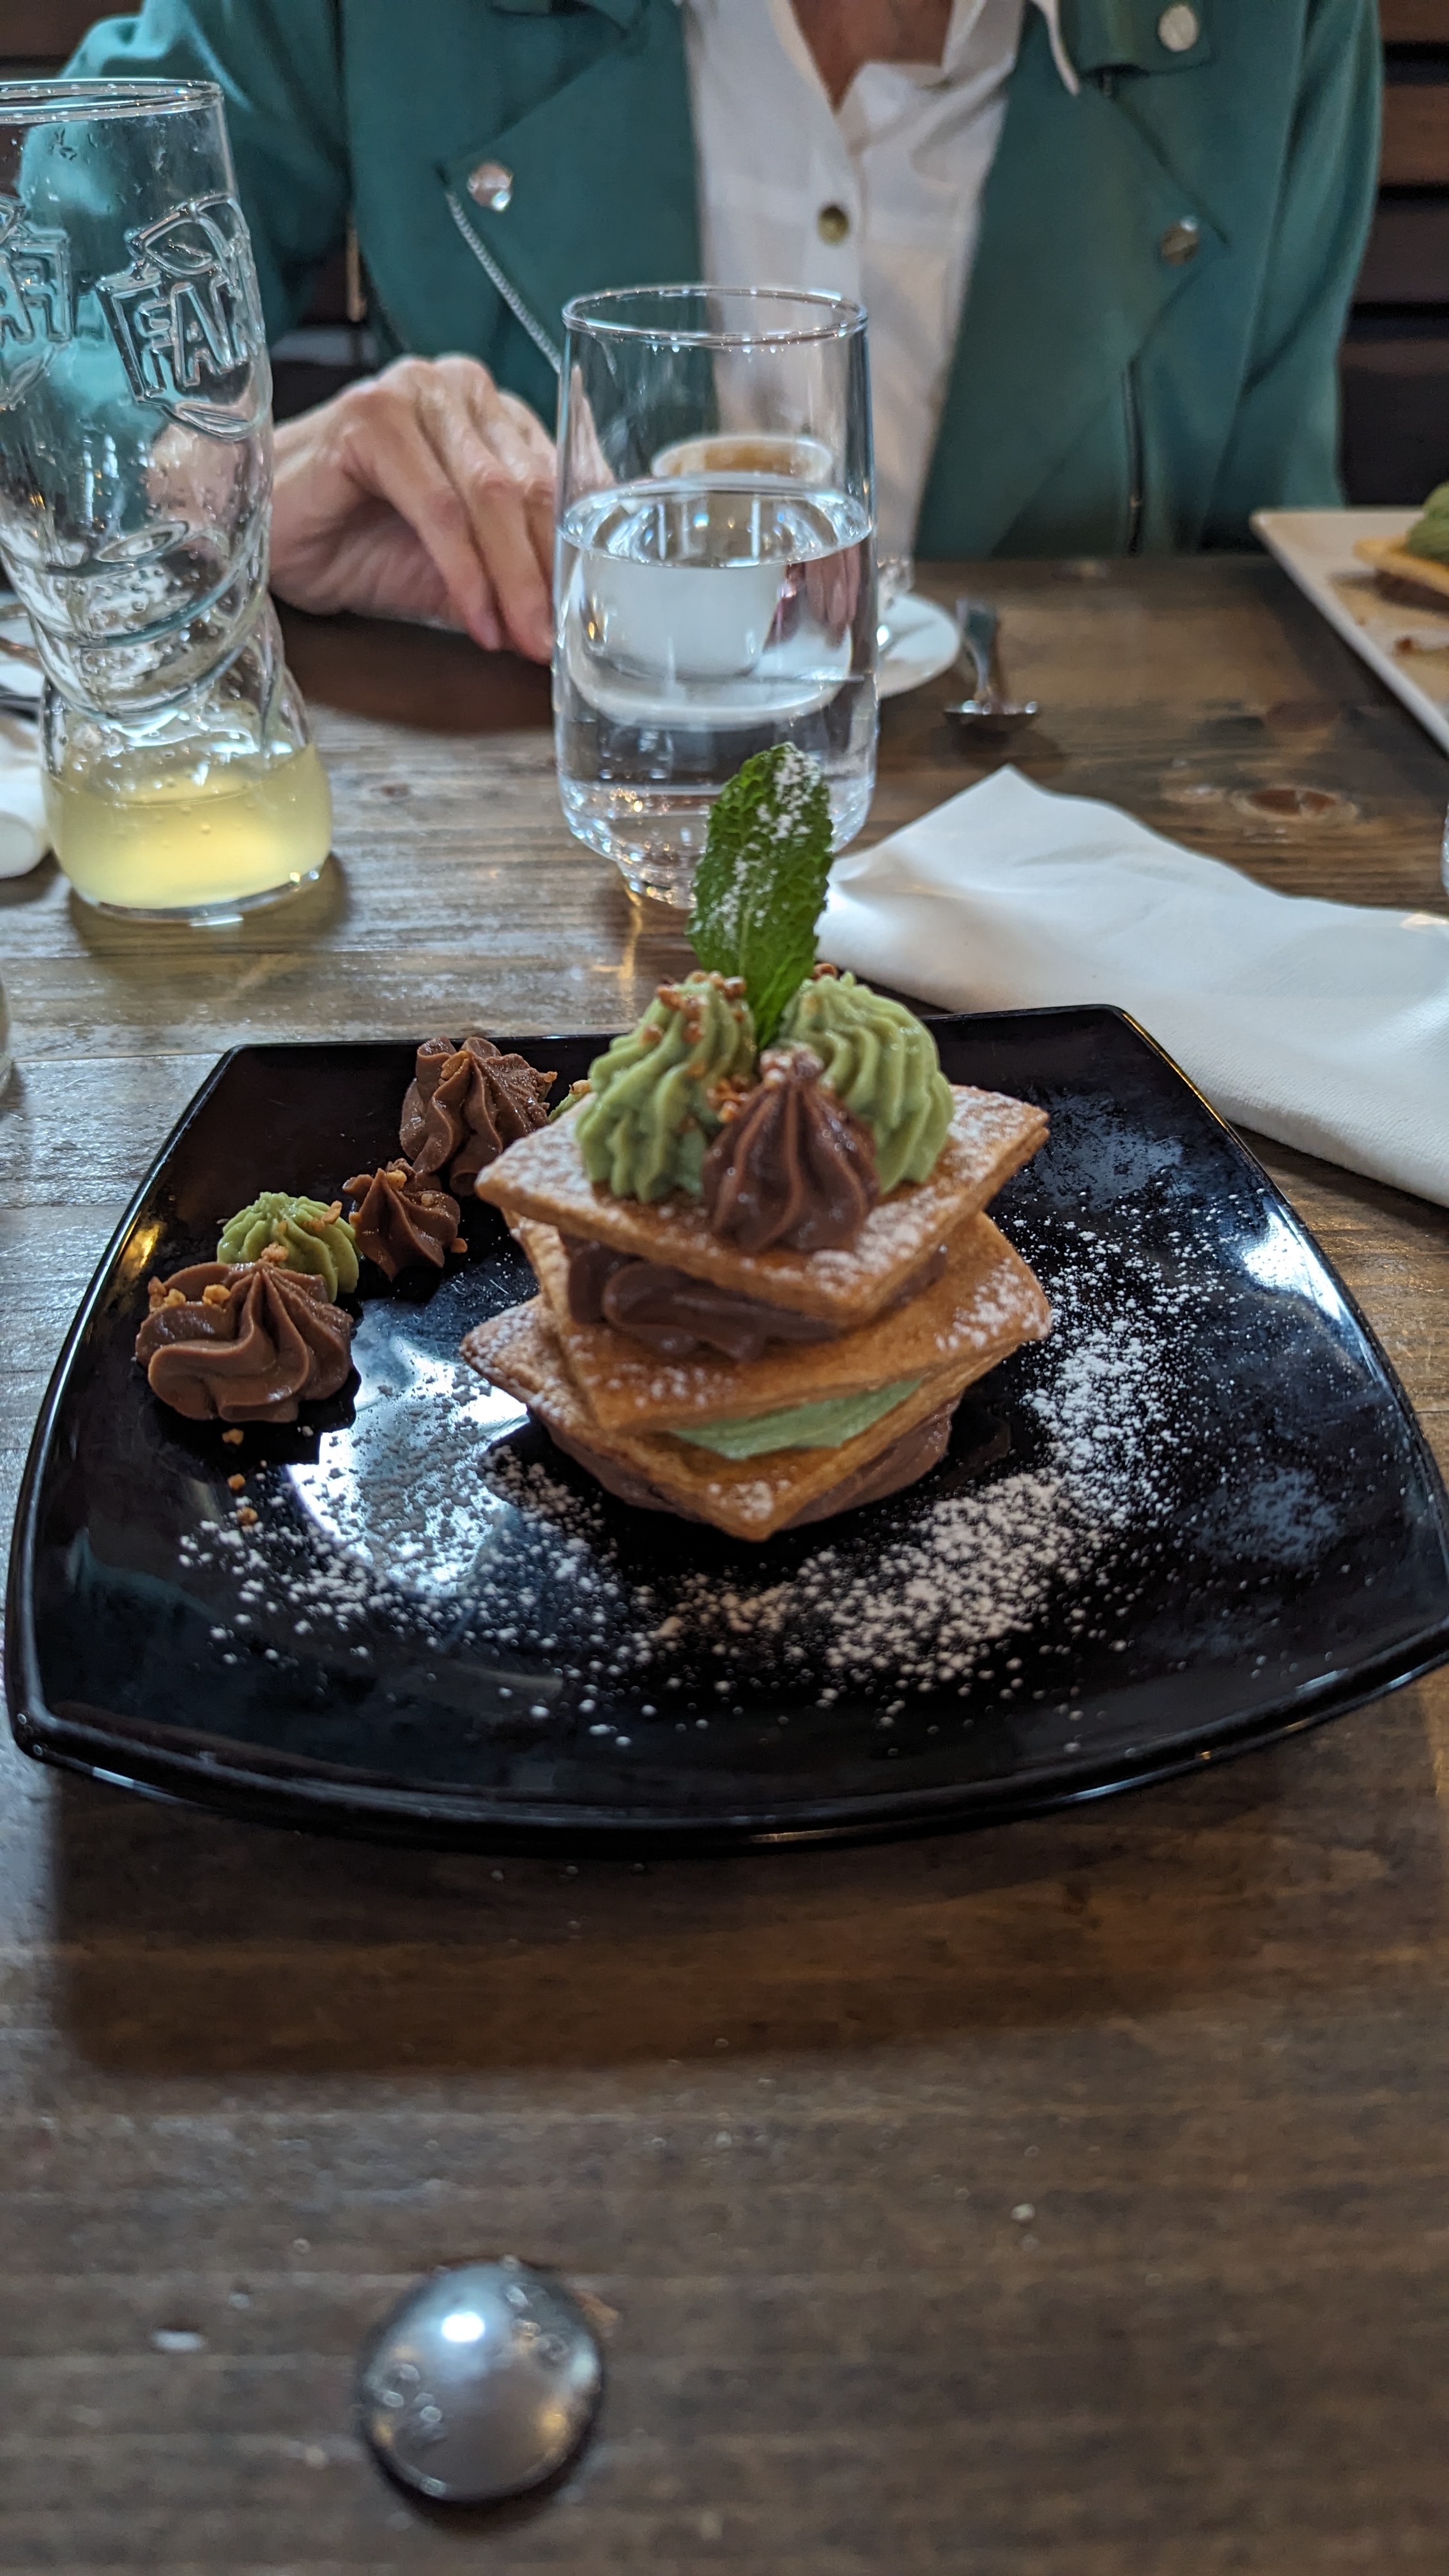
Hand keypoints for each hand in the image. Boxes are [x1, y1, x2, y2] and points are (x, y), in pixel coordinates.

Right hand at [269, 355, 555, 660]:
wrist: (258, 532)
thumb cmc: (352, 544)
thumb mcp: (451, 570)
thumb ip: (507, 578)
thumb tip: (568, 621)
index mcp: (491, 411)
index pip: (556, 480)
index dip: (575, 553)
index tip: (588, 619)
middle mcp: (459, 389)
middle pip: (530, 489)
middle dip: (549, 575)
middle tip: (558, 643)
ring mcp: (414, 394)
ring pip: (490, 496)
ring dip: (514, 580)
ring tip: (525, 640)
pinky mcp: (371, 418)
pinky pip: (439, 508)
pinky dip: (465, 571)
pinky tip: (477, 620)